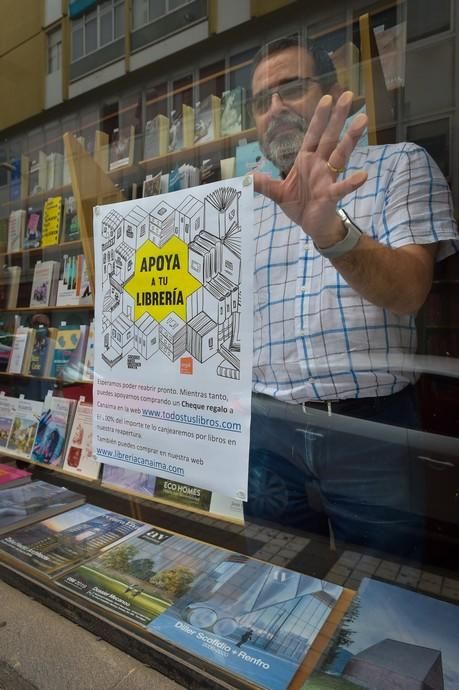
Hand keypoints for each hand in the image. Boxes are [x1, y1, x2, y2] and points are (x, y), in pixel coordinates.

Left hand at [253, 91, 368, 246]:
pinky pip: (342, 187)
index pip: (313, 134)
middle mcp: (319, 165)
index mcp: (306, 160)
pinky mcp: (330, 195)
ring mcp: (327, 178)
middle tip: (349, 95)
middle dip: (338, 117)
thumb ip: (264, 184)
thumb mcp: (277, 193)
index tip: (326, 97)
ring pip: (340, 155)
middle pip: (329, 137)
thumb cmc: (299, 205)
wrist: (311, 225)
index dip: (319, 117)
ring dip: (350, 138)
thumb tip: (247, 178)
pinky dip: (351, 182)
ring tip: (362, 119)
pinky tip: (363, 175)